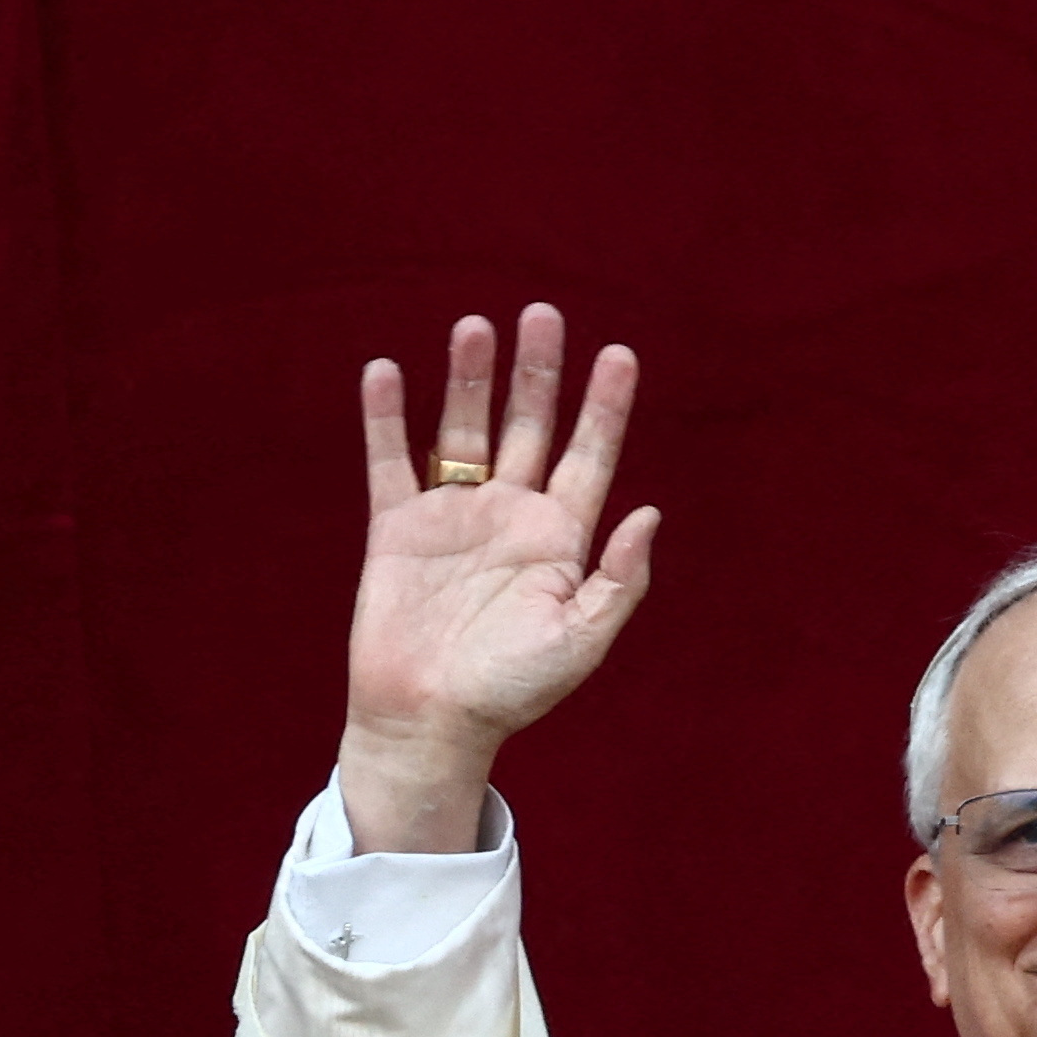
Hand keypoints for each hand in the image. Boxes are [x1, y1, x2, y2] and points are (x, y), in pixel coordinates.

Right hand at [339, 303, 659, 851]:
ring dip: (469, 378)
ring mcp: (453, 516)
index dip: (604, 406)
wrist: (427, 723)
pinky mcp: (397, 528)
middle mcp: (509, 515)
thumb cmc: (510, 691)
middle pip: (529, 425)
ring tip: (475, 326)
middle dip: (538, 371)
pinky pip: (390, 460)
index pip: (590, 455)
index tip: (619, 354)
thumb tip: (650, 513)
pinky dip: (386, 417)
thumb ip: (617, 580)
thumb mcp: (579, 642)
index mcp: (559, 538)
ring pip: (464, 429)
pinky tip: (386, 371)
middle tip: (543, 314)